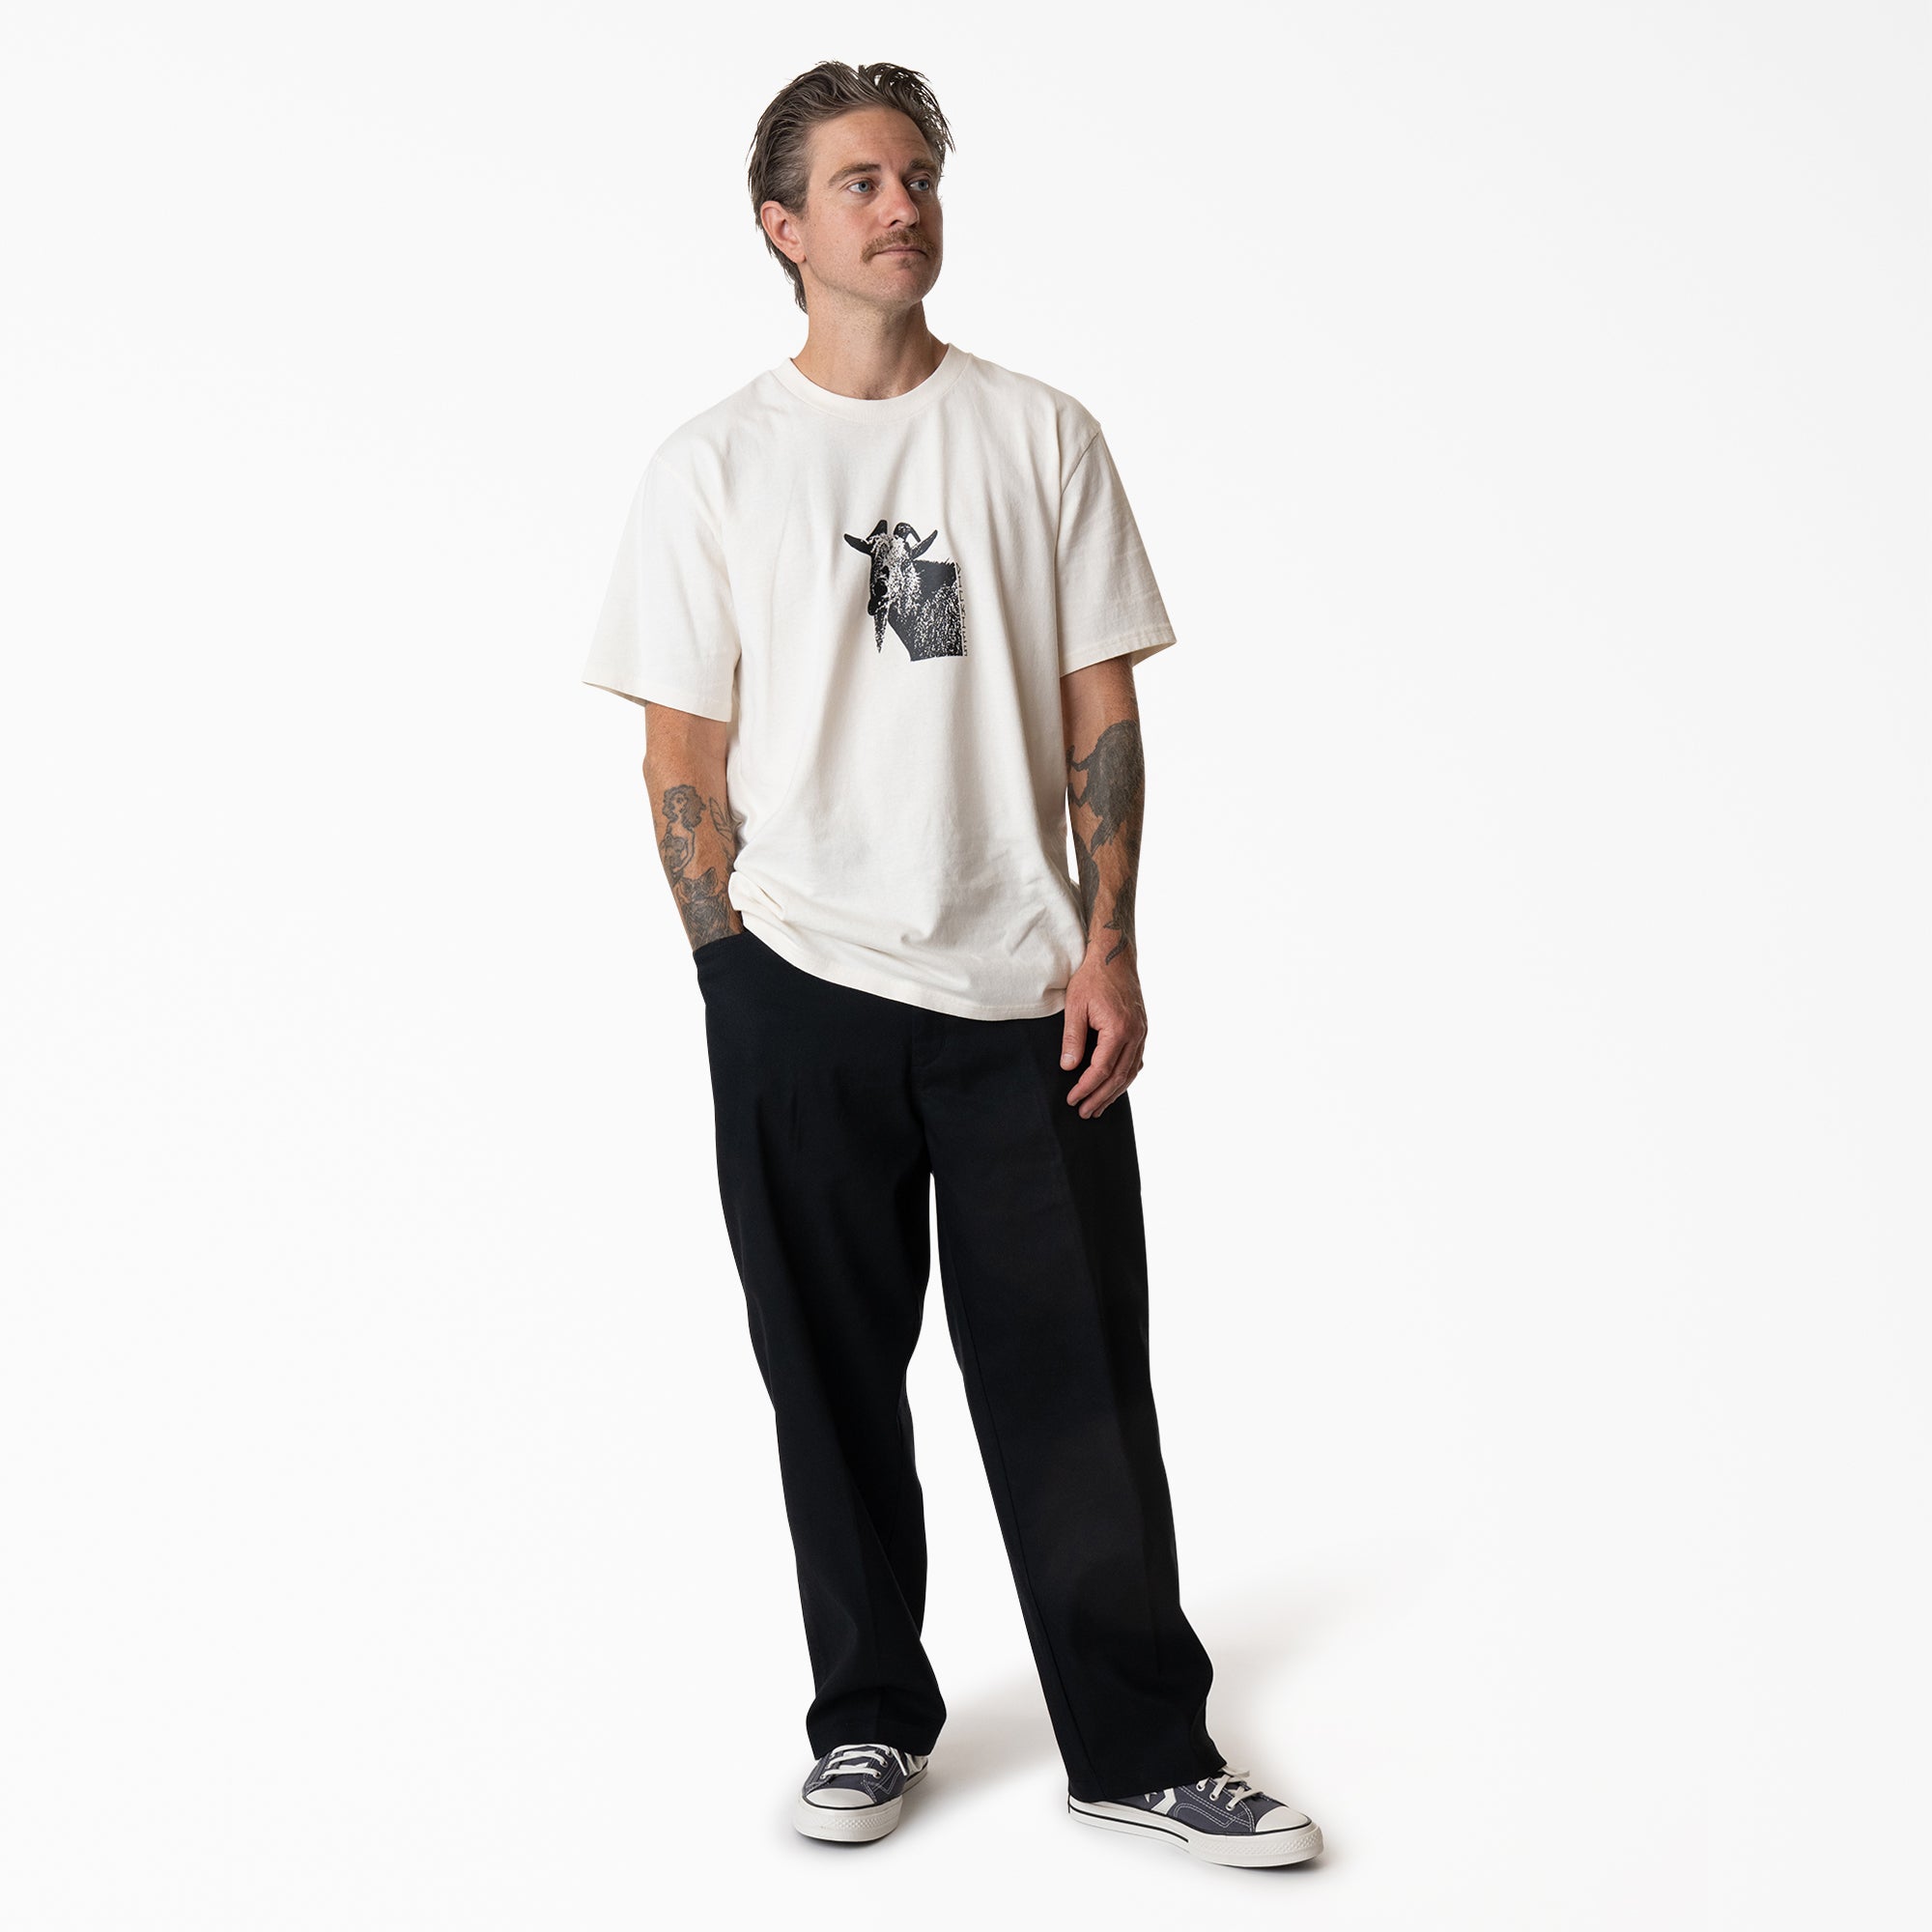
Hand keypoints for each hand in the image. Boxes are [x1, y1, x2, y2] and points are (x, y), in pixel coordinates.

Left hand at [1059, 951, 1147, 1118]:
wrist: (1114, 956)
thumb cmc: (1092, 978)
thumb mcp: (1075, 1006)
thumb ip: (1072, 1039)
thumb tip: (1068, 1068)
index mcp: (1118, 1029)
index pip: (1101, 1069)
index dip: (1086, 1088)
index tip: (1072, 1099)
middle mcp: (1135, 1034)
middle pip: (1119, 1077)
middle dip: (1100, 1097)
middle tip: (1084, 1113)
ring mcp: (1142, 1032)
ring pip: (1131, 1072)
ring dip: (1114, 1092)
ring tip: (1098, 1107)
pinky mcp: (1142, 1029)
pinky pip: (1136, 1061)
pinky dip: (1126, 1077)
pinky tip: (1115, 1086)